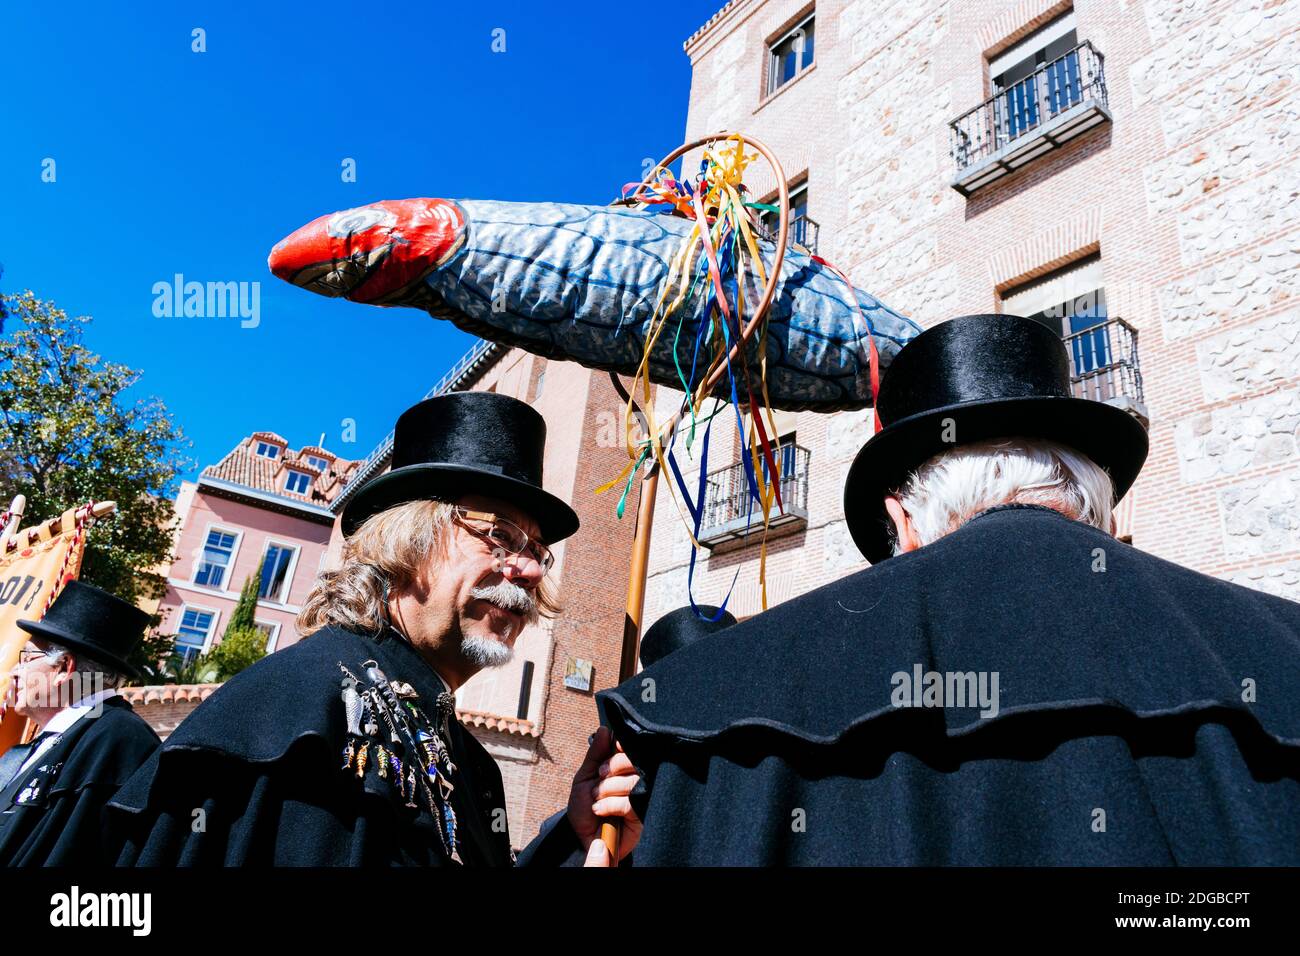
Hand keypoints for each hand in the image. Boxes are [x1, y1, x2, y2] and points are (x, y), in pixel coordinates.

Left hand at [568, 725, 641, 863]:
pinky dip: (610, 805)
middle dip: (611, 769)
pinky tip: (600, 811)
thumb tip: (605, 730)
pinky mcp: (642, 815)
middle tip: (598, 780)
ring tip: (595, 801)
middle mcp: (635, 778)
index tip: (609, 756)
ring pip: (631, 781)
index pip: (630, 747)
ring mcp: (641, 796)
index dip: (620, 749)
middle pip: (633, 761)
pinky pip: (630, 803)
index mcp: (623, 767)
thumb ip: (595, 755)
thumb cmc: (584, 807)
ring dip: (607, 790)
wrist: (582, 838)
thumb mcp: (584, 778)